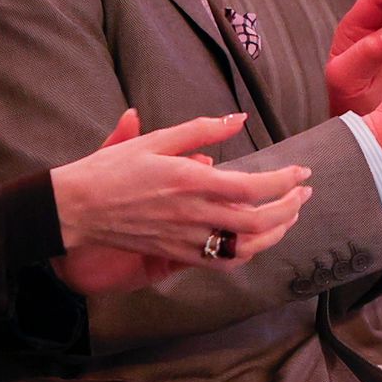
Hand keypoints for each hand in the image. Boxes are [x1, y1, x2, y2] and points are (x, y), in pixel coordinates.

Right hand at [50, 111, 314, 293]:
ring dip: (275, 233)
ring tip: (288, 216)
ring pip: (244, 247)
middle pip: (258, 221)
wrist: (78, 207)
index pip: (252, 187)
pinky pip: (221, 261)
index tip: (301, 172)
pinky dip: (246, 253)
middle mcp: (192, 214)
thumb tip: (238, 119)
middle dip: (290, 208)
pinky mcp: (176, 253)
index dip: (283, 181)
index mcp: (189, 180)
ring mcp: (185, 238)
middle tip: (304, 193)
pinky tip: (256, 240)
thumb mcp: (156, 139)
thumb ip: (201, 130)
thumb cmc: (112, 169)